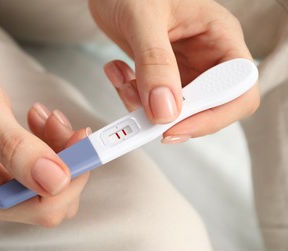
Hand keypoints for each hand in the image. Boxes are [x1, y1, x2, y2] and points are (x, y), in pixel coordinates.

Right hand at [0, 62, 89, 225]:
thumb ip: (17, 148)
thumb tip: (56, 180)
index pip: (41, 208)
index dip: (70, 179)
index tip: (82, 141)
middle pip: (53, 200)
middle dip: (67, 161)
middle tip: (61, 123)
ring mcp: (1, 192)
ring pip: (55, 185)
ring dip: (62, 150)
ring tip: (46, 118)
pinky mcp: (11, 179)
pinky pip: (47, 173)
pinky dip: (54, 147)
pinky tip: (41, 124)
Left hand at [89, 0, 259, 142]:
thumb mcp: (144, 18)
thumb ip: (155, 62)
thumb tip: (165, 109)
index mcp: (219, 36)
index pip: (239, 89)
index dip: (214, 115)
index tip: (175, 125)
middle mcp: (206, 56)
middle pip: (207, 107)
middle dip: (171, 115)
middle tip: (141, 113)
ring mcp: (182, 68)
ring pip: (174, 109)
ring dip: (143, 105)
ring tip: (123, 80)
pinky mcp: (160, 75)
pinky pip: (149, 101)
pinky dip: (130, 94)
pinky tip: (118, 71)